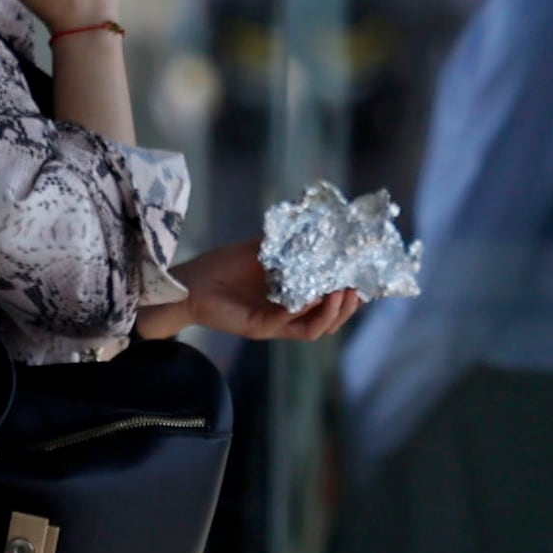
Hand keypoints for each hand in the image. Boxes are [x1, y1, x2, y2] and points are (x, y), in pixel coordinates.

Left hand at [159, 239, 358, 345]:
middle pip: (327, 322)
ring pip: (314, 329)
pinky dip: (305, 311)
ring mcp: (274, 324)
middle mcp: (286, 316)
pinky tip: (316, 295)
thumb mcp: (262, 249)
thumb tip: (316, 223)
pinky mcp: (258, 327)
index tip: (362, 280)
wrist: (189, 283)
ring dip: (331, 313)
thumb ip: (287, 243)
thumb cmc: (223, 267)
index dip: (348, 297)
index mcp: (291, 300)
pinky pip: (289, 324)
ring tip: (342, 293)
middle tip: (356, 289)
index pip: (328, 305)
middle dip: (346, 308)